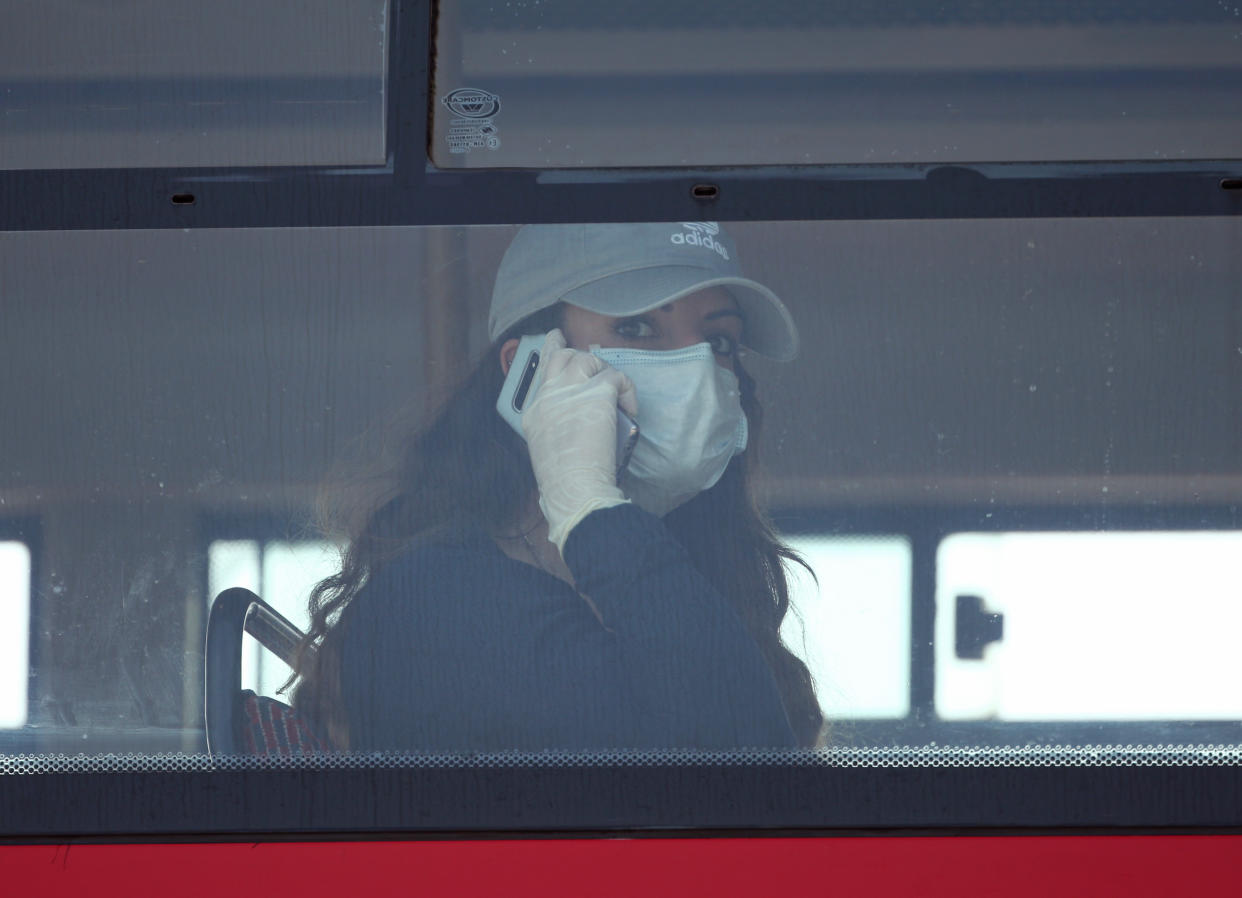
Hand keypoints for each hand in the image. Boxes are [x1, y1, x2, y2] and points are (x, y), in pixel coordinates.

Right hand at [522, 329, 636, 554]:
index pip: (541, 374)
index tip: (556, 341)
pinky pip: (616, 376)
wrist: (573, 489)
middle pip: (560, 357)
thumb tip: (578, 424)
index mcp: (534, 413)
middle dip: (576, 353)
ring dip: (603, 371)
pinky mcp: (597, 392)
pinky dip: (627, 390)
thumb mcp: (547, 452)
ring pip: (586, 359)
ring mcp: (571, 391)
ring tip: (614, 392)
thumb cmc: (564, 483)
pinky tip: (629, 409)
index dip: (551, 354)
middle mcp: (548, 396)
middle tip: (592, 356)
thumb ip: (558, 430)